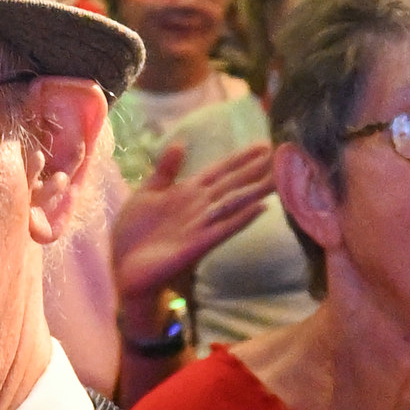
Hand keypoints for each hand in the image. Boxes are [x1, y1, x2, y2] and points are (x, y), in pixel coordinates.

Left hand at [107, 135, 279, 325]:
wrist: (124, 267)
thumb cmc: (134, 233)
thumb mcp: (147, 193)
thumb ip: (166, 170)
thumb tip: (180, 142)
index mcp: (188, 191)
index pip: (221, 170)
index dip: (241, 158)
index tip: (264, 145)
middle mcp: (200, 206)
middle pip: (234, 184)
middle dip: (257, 170)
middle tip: (285, 156)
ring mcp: (200, 225)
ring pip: (234, 203)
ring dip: (256, 190)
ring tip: (280, 178)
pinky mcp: (197, 245)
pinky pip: (223, 229)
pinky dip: (241, 219)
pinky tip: (261, 209)